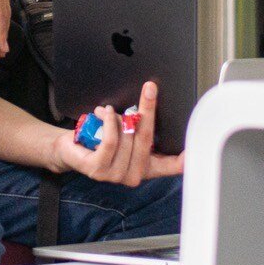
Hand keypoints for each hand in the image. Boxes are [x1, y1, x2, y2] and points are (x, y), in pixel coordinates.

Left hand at [49, 81, 184, 185]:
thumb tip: (151, 100)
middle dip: (148, 111)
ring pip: (126, 138)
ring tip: (108, 111)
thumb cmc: (100, 139)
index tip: (193, 151)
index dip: (183, 160)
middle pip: (147, 139)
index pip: (170, 166)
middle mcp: (135, 175)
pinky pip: (110, 141)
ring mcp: (116, 175)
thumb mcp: (125, 132)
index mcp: (146, 166)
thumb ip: (140, 126)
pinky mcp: (98, 170)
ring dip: (117, 117)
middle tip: (149, 88)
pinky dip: (109, 122)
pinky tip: (105, 113)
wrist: (70, 149)